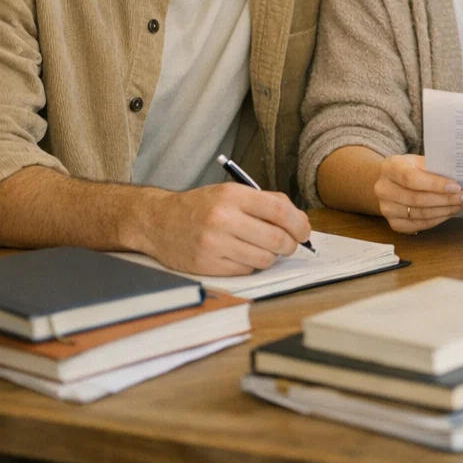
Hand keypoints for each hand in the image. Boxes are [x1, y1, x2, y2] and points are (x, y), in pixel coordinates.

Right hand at [140, 183, 312, 275]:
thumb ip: (266, 202)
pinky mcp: (207, 265)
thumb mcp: (231, 193)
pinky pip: (246, 270)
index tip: (305, 232)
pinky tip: (242, 255)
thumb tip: (299, 220)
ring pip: (265, 258)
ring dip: (271, 256)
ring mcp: (214, 244)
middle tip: (289, 244)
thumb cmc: (201, 207)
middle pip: (277, 239)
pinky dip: (251, 264)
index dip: (299, 224)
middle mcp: (223, 219)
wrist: (158, 222)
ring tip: (261, 248)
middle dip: (290, 245)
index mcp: (232, 196)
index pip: (280, 211)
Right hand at [374, 154, 462, 233]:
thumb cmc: (411, 169)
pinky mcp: (393, 224)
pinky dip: (438, 220)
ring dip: (445, 210)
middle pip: (417, 199)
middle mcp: (383, 189)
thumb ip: (435, 167)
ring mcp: (386, 209)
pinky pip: (419, 225)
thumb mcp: (418, 160)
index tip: (457, 187)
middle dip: (446, 199)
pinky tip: (451, 212)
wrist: (392, 182)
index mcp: (389, 167)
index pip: (412, 178)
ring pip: (420, 214)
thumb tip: (461, 177)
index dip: (435, 184)